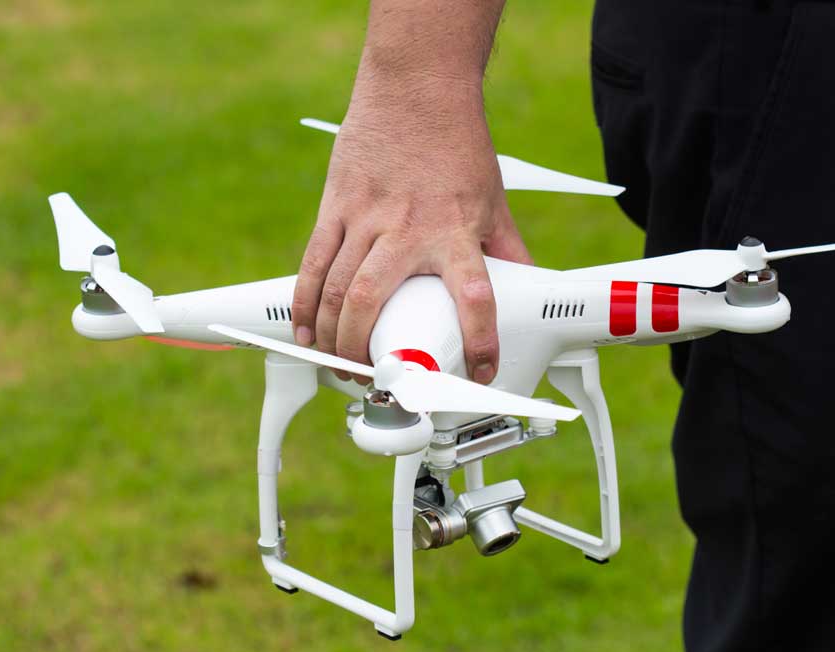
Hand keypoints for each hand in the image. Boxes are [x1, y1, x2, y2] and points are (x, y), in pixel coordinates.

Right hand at [291, 78, 530, 384]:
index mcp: (456, 231)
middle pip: (373, 302)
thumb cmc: (457, 146)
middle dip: (367, 352)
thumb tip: (529, 289)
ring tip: (342, 365)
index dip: (478, 340)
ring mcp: (365, 217)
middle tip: (376, 379)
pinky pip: (312, 263)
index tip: (480, 372)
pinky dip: (305, 305)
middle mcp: (407, 229)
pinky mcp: (336, 206)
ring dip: (334, 338)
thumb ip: (508, 251)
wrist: (417, 88)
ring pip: (337, 290)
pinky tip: (307, 334)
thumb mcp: (494, 202)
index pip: (474, 294)